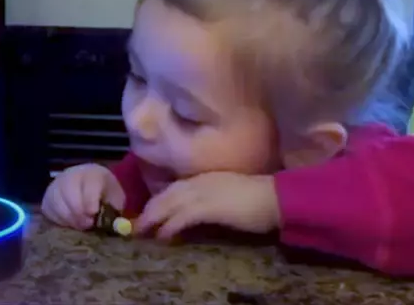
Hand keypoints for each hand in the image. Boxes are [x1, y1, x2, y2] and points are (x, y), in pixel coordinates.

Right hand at [41, 163, 125, 230]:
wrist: (90, 184)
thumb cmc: (105, 194)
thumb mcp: (116, 198)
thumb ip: (114, 209)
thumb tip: (113, 226)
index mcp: (93, 173)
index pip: (88, 184)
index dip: (90, 200)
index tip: (93, 214)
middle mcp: (71, 175)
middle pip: (69, 191)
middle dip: (78, 212)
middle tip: (87, 224)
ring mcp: (56, 185)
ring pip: (56, 201)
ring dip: (68, 218)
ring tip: (79, 225)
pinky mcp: (47, 197)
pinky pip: (48, 209)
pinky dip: (58, 219)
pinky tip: (69, 223)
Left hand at [134, 172, 279, 239]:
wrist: (275, 198)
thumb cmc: (258, 198)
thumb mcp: (228, 194)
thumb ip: (211, 198)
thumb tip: (197, 212)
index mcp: (206, 177)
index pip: (175, 187)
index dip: (160, 199)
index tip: (149, 211)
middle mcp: (201, 181)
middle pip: (167, 194)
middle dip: (150, 209)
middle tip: (138, 224)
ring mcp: (204, 192)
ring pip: (170, 203)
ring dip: (154, 217)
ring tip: (142, 231)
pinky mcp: (209, 207)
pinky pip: (183, 216)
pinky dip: (170, 225)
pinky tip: (163, 235)